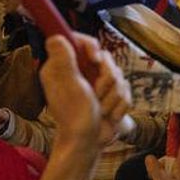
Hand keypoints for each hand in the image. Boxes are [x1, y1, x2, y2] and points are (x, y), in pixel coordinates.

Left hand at [40, 33, 130, 149]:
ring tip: (101, 109)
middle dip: (106, 79)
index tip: (95, 60)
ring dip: (113, 96)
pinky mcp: (110, 94)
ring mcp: (96, 82)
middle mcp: (80, 72)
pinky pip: (126, 89)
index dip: (91, 46)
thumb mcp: (70, 86)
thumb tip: (54, 37)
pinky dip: (119, 104)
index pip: (79, 41)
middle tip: (96, 94)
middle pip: (105, 58)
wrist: (88, 143)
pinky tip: (109, 115)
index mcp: (64, 66)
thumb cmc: (74, 117)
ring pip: (119, 74)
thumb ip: (64, 60)